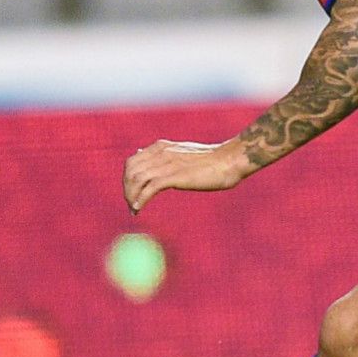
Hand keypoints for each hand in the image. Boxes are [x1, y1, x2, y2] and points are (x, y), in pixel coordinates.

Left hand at [123, 139, 252, 212]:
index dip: (127, 178)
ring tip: (134, 208)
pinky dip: (140, 199)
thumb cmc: (212, 160)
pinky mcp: (175, 176)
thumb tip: (144, 154)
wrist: (230, 160)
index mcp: (162, 147)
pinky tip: (139, 209)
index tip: (132, 193)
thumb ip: (165, 156)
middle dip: (127, 189)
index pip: (132, 161)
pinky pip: (149, 188)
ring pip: (136, 180)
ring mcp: (167, 164)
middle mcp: (161, 153)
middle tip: (132, 204)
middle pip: (130, 171)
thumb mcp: (184, 153)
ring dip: (131, 196)